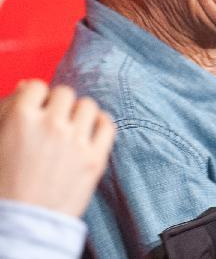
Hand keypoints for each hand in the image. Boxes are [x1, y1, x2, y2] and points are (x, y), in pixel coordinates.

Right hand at [0, 80, 114, 215]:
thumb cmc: (4, 187)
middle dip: (59, 105)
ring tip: (72, 129)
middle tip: (54, 121)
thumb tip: (26, 86)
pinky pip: (108, 125)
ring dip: (79, 114)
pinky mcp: (95, 158)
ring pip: (88, 105)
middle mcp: (50, 125)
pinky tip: (91, 132)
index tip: (38, 109)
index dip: (37, 98)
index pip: (37, 87)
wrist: (20, 227)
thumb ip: (8, 112)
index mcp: (19, 120)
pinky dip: (101, 124)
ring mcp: (75, 141)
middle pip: (65, 93)